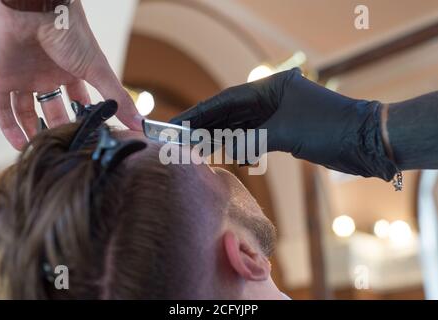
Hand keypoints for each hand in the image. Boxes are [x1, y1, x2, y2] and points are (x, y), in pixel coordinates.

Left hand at [0, 0, 141, 149]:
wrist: (37, 10)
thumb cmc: (69, 32)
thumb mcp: (98, 70)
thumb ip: (118, 97)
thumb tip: (140, 122)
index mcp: (71, 71)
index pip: (78, 100)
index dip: (83, 117)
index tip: (89, 135)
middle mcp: (47, 75)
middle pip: (53, 108)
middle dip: (61, 127)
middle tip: (69, 147)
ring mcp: (24, 77)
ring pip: (27, 111)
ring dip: (35, 131)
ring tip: (46, 151)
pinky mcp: (1, 78)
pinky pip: (2, 108)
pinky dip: (10, 128)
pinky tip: (21, 145)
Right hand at [171, 68, 396, 180]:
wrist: (367, 142)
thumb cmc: (328, 128)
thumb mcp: (285, 132)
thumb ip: (251, 140)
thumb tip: (223, 149)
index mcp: (272, 86)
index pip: (228, 99)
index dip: (202, 112)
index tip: (180, 121)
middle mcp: (273, 97)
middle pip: (232, 112)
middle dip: (209, 126)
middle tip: (183, 139)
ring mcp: (279, 115)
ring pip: (243, 126)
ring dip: (223, 138)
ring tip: (198, 148)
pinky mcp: (286, 131)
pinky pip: (256, 138)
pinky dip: (242, 146)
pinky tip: (227, 154)